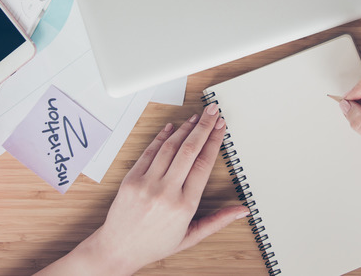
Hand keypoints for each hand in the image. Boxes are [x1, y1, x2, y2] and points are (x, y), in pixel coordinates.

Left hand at [38, 103, 247, 275]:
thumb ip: (218, 221)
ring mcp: (146, 183)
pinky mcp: (131, 179)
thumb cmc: (154, 244)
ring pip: (169, 147)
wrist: (118, 249)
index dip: (214, 142)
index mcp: (184, 205)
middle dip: (203, 127)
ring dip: (185, 128)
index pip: (203, 165)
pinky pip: (149, 152)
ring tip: (196, 117)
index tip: (221, 128)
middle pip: (189, 150)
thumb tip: (242, 210)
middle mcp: (166, 191)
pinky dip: (161, 137)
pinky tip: (172, 127)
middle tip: (212, 112)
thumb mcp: (190, 236)